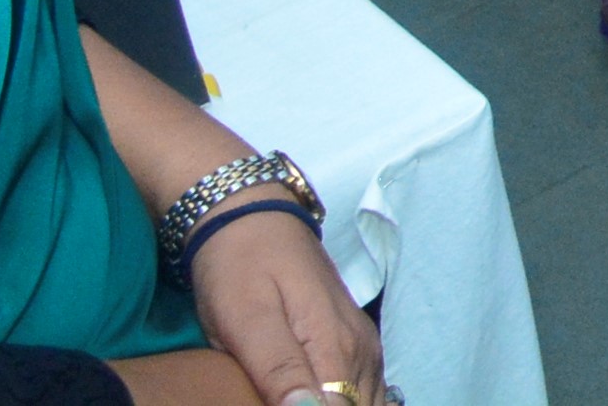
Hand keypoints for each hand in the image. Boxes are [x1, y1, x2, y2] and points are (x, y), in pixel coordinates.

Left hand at [183, 205, 380, 405]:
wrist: (253, 219)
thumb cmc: (240, 268)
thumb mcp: (245, 318)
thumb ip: (277, 368)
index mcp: (335, 346)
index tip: (280, 403)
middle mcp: (362, 350)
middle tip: (279, 397)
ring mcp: (364, 345)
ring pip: (368, 404)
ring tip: (295, 396)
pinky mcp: (357, 342)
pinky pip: (367, 390)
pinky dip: (350, 403)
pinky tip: (322, 399)